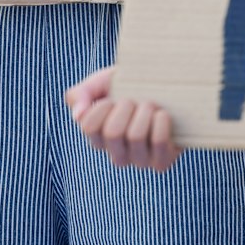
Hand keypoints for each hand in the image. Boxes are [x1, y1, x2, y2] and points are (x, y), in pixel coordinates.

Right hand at [64, 66, 181, 171]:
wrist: (165, 88)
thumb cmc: (129, 86)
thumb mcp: (100, 83)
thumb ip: (79, 94)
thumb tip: (78, 115)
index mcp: (98, 138)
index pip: (88, 127)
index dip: (101, 107)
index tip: (111, 98)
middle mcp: (116, 155)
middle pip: (113, 132)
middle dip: (126, 106)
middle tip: (134, 99)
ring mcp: (139, 161)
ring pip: (135, 136)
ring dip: (145, 111)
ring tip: (150, 104)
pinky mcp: (161, 162)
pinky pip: (159, 143)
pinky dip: (161, 122)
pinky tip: (162, 114)